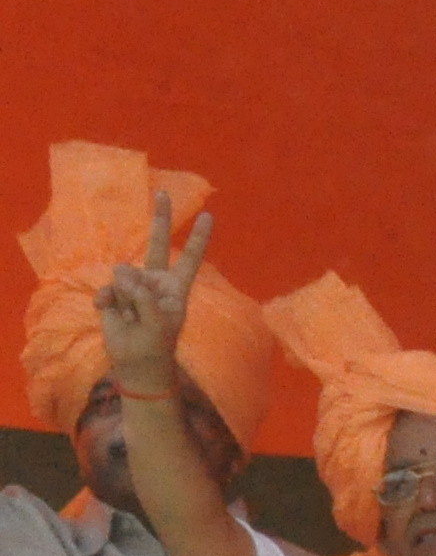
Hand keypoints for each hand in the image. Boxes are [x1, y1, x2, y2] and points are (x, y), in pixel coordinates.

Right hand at [92, 193, 208, 389]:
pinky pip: (107, 287)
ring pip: (124, 274)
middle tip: (162, 193)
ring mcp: (133, 285)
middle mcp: (155, 281)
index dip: (198, 238)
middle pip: (157, 244)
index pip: (189, 259)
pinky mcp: (113, 292)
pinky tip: (108, 312)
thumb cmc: (155, 345)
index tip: (208, 216)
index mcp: (176, 288)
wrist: (135, 362)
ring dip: (124, 296)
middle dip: (159, 219)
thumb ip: (143, 297)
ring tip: (131, 316)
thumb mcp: (157, 323)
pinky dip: (106, 300)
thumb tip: (123, 272)